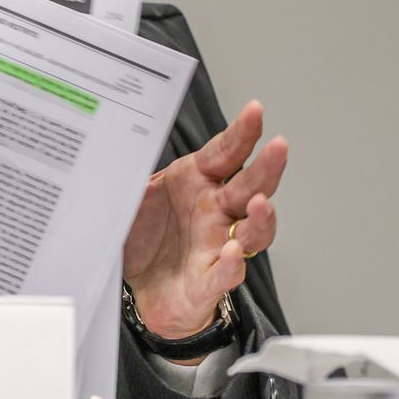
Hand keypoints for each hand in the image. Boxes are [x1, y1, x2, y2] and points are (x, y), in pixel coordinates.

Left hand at [122, 101, 285, 358]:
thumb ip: (132, 166)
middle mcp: (215, 213)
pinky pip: (225, 274)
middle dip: (266, 167)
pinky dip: (230, 265)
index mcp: (197, 183)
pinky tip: (232, 252)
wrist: (138, 288)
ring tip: (260, 204)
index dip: (243, 133)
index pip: (226, 153)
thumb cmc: (147, 237)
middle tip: (278, 148)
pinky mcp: (208, 282)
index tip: (255, 111)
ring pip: (252, 232)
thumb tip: (120, 134)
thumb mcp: (135, 192)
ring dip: (261, 218)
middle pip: (249, 187)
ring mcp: (216, 246)